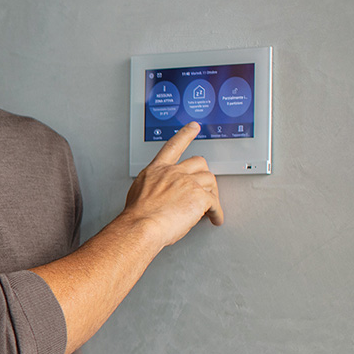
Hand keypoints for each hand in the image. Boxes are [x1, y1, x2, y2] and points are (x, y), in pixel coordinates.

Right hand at [124, 122, 222, 246]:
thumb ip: (152, 187)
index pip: (174, 145)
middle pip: (199, 163)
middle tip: (205, 188)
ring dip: (212, 195)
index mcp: (157, 170)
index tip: (193, 127)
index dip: (185, 134)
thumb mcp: (137, 193)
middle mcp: (173, 172)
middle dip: (204, 175)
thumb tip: (157, 195)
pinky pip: (215, 203)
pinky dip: (217, 213)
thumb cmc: (137, 216)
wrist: (141, 226)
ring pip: (210, 181)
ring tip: (209, 209)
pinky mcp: (199, 197)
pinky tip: (214, 218)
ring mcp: (188, 183)